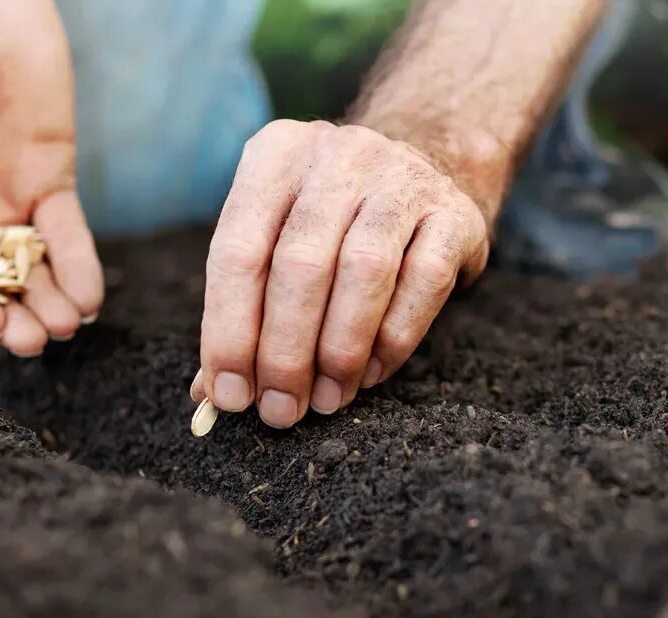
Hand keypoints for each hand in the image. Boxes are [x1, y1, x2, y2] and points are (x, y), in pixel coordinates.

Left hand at [193, 120, 489, 426]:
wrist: (428, 167)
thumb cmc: (331, 223)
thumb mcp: (276, 240)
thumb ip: (241, 308)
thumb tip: (212, 394)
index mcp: (275, 157)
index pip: (236, 251)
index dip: (229, 331)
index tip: (229, 395)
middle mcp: (338, 156)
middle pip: (300, 264)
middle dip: (285, 353)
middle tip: (280, 410)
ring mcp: (402, 176)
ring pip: (364, 272)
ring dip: (339, 351)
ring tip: (326, 400)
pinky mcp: (455, 212)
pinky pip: (424, 283)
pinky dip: (393, 339)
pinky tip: (370, 372)